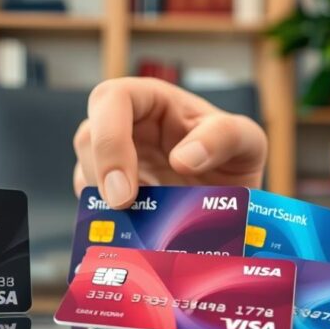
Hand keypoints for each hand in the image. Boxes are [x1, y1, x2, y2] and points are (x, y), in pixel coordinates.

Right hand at [74, 78, 267, 207]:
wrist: (235, 203)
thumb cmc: (236, 158)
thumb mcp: (246, 141)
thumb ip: (224, 137)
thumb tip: (183, 159)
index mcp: (153, 100)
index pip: (112, 99)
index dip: (109, 140)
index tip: (125, 188)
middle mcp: (127, 125)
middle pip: (87, 137)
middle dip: (99, 175)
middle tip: (124, 208)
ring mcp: (115, 159)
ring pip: (83, 172)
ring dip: (101, 200)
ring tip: (138, 220)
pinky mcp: (111, 191)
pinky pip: (91, 202)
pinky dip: (105, 218)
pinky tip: (134, 228)